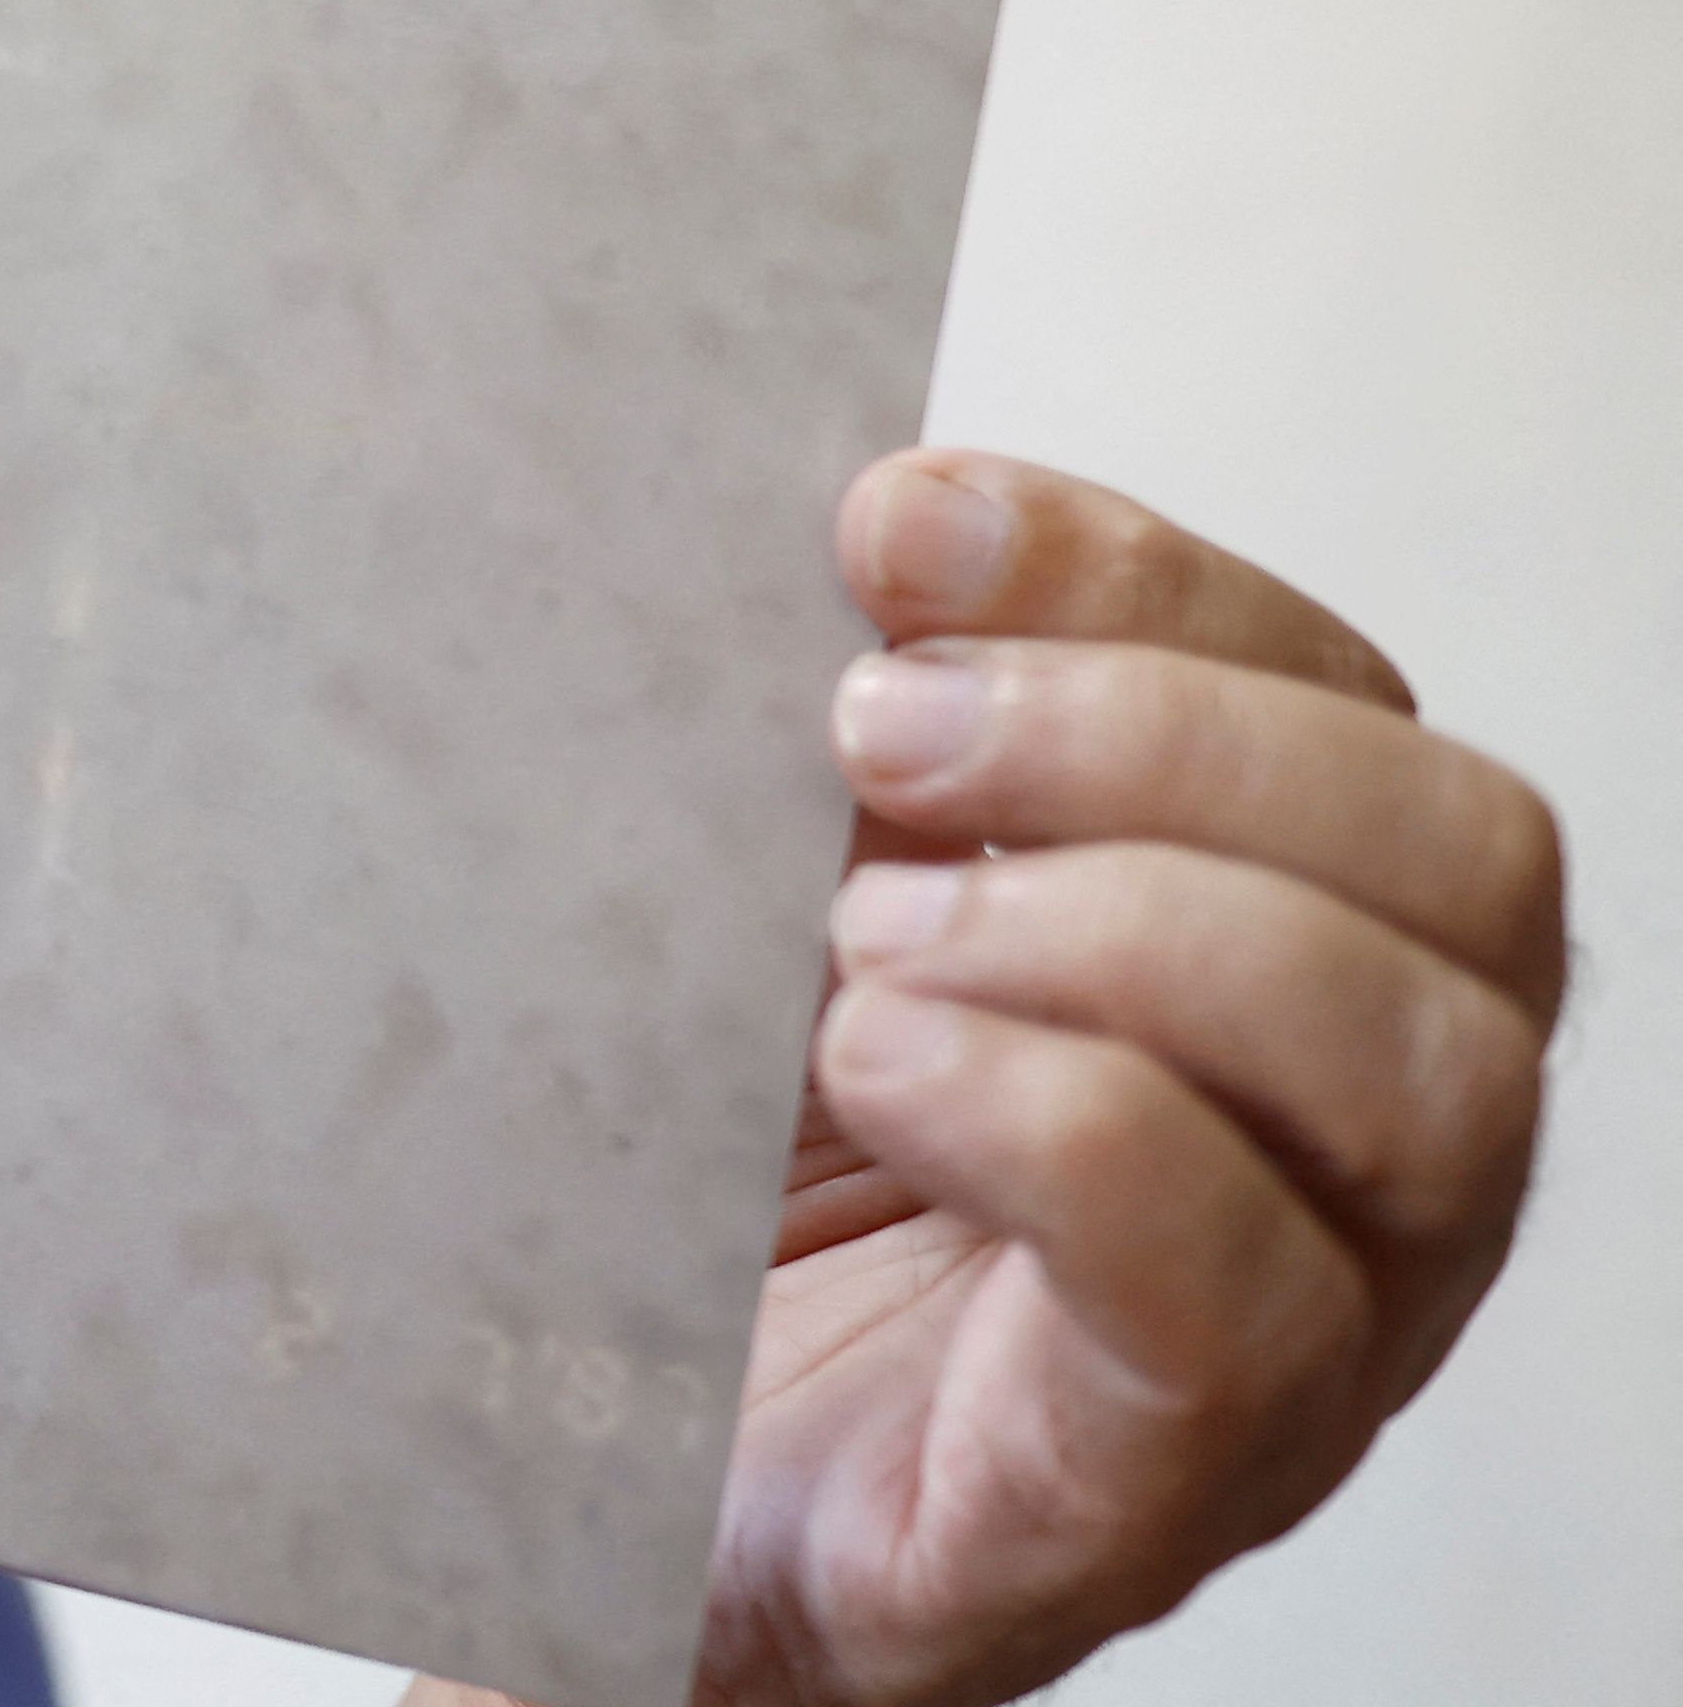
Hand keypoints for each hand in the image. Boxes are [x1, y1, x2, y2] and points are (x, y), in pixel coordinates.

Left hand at [420, 450, 1563, 1706]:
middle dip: (1163, 732)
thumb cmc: (683, 1185)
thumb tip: (862, 520)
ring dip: (1124, 929)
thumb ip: (843, 736)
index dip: (1143, 575)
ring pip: (1423, 1074)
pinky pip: (1236, 1299)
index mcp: (1275, 959)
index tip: (895, 526)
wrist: (551, 1497)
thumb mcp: (759, 896)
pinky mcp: (1138, 1490)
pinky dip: (1054, 1123)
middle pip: (1466, 863)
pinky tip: (874, 1063)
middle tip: (881, 728)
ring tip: (859, 932)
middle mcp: (1342, 1152)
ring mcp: (1290, 1338)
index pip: (1353, 705)